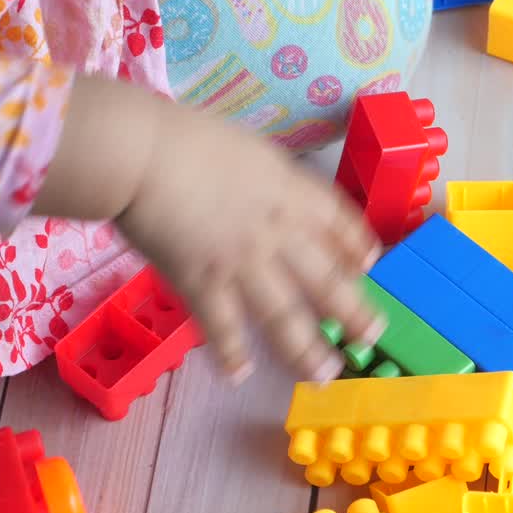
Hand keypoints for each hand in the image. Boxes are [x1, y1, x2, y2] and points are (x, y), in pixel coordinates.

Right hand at [115, 96, 383, 382]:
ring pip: (285, 315)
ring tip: (323, 374)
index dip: (356, 245)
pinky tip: (240, 375)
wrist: (140, 153)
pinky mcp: (202, 283)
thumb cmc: (181, 137)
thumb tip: (263, 191)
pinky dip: (231, 353)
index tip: (368, 264)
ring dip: (306, 349)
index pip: (337, 221)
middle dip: (353, 311)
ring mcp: (241, 262)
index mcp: (287, 189)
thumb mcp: (244, 147)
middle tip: (372, 336)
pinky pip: (223, 326)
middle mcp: (276, 230)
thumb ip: (261, 178)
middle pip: (326, 277)